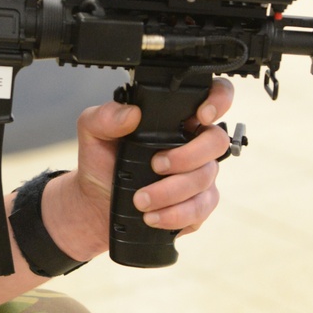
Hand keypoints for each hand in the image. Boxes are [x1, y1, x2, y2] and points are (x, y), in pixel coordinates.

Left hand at [42, 78, 234, 260]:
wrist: (97, 204)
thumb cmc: (102, 163)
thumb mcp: (93, 134)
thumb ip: (105, 117)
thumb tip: (131, 113)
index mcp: (174, 119)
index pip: (213, 97)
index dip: (218, 100)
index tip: (201, 116)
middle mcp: (194, 143)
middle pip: (216, 141)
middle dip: (188, 156)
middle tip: (156, 165)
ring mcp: (200, 174)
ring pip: (206, 178)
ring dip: (171, 191)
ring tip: (141, 199)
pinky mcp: (199, 204)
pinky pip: (201, 208)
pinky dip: (175, 214)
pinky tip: (153, 216)